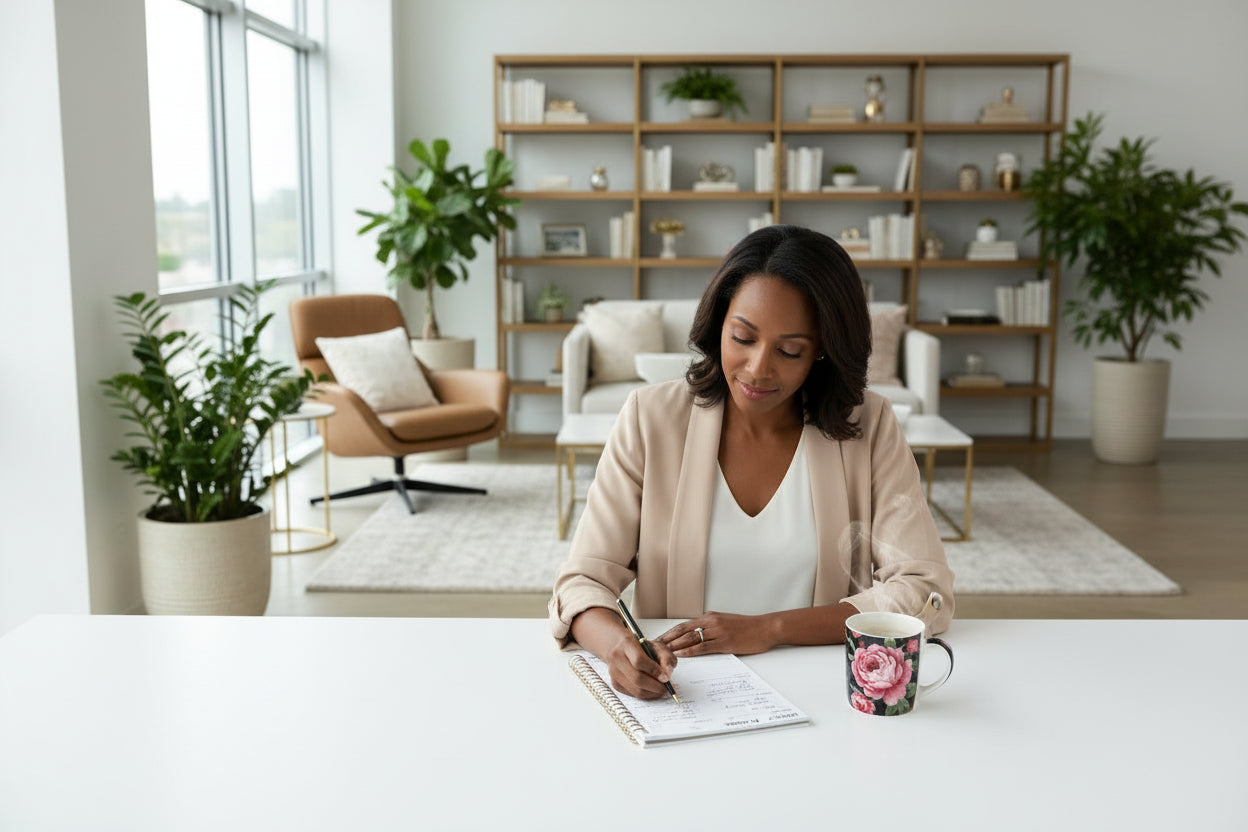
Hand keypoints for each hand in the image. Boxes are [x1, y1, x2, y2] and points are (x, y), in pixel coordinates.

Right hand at [603, 631, 677, 700]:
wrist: (618, 646)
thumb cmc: (639, 645)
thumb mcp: (656, 645)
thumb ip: (666, 658)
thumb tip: (667, 676)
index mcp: (626, 643)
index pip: (639, 660)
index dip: (654, 671)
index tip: (665, 677)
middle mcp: (616, 658)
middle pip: (637, 678)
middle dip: (655, 686)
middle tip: (666, 687)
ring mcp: (613, 672)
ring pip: (635, 689)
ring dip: (652, 693)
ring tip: (660, 689)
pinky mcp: (615, 683)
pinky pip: (633, 694)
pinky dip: (645, 694)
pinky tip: (651, 689)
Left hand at [657, 611, 775, 656]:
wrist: (765, 628)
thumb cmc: (747, 627)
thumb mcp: (725, 623)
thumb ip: (710, 628)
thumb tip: (696, 637)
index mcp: (709, 617)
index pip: (683, 626)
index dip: (669, 633)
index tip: (657, 640)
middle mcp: (710, 622)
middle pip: (682, 631)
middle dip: (666, 640)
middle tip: (652, 648)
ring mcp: (717, 631)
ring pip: (690, 639)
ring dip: (674, 646)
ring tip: (661, 653)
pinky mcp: (725, 642)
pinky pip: (703, 647)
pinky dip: (689, 651)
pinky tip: (680, 655)